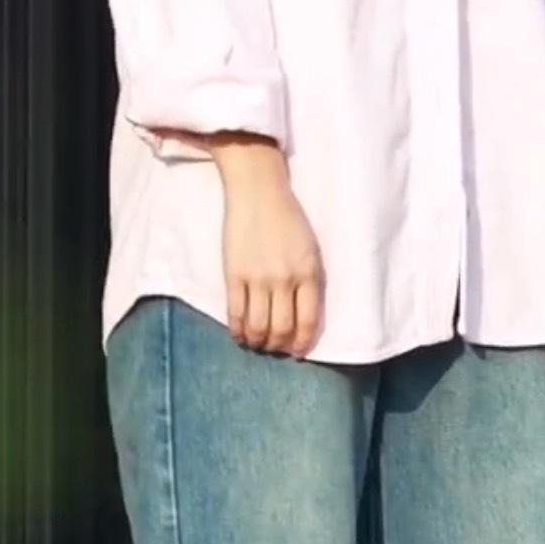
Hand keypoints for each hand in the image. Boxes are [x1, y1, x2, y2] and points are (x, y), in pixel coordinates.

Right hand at [212, 139, 324, 357]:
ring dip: (258, 342)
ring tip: (258, 343)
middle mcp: (285, 278)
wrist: (258, 191)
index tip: (297, 352)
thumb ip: (309, 280)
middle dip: (279, 346)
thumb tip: (302, 317)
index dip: (302, 343)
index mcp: (309, 271)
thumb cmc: (288, 218)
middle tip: (275, 348)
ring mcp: (258, 277)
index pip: (308, 320)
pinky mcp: (234, 274)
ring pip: (258, 327)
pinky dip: (238, 331)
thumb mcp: (310, 248)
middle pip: (282, 329)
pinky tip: (240, 335)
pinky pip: (235, 313)